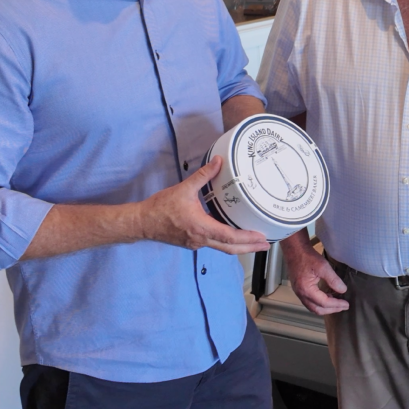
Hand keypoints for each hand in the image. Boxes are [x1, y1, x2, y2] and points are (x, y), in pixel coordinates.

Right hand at [137, 156, 269, 254]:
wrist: (141, 222)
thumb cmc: (160, 207)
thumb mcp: (184, 188)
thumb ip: (203, 175)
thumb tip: (218, 161)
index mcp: (201, 227)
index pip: (229, 236)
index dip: (247, 238)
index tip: (261, 237)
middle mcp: (201, 239)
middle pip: (230, 248)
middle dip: (250, 247)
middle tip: (266, 245)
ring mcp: (196, 243)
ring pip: (222, 248)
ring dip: (240, 247)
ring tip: (255, 243)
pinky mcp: (192, 243)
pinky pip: (214, 244)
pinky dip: (227, 243)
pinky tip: (234, 237)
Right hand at [282, 232, 348, 315]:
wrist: (294, 250)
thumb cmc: (307, 257)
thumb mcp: (323, 267)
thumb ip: (333, 280)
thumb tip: (343, 290)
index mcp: (306, 290)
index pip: (324, 303)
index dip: (336, 305)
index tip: (346, 304)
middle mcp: (301, 294)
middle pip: (317, 309)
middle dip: (331, 310)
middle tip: (343, 307)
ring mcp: (298, 292)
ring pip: (312, 307)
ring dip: (325, 307)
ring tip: (337, 303)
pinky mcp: (299, 289)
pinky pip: (309, 301)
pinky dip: (319, 303)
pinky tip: (327, 296)